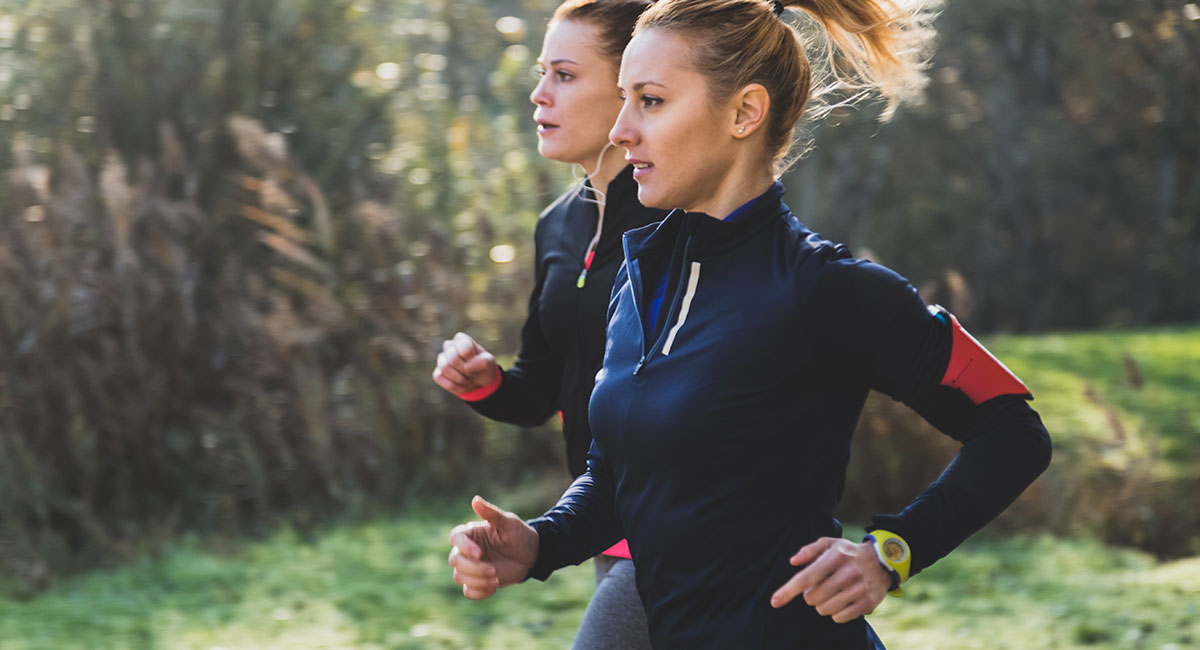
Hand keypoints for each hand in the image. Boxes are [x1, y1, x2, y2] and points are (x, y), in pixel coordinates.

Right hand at [432, 332, 498, 395]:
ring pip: (444, 367)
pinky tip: (461, 384)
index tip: (480, 363)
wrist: (480, 382)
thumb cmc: (483, 367)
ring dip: (460, 378)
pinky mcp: (437, 372)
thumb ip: (482, 361)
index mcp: (461, 339)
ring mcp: (441, 359)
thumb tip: (467, 367)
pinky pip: (439, 377)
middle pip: (452, 358)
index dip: (473, 360)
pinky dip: (454, 385)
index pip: (464, 348)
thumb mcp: (489, 362)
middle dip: (466, 370)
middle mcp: (449, 346)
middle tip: (473, 373)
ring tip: (467, 378)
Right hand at [447, 495, 538, 598]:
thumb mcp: (509, 523)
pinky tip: (493, 587)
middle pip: (454, 560)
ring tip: (496, 578)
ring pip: (459, 577)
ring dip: (477, 580)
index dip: (464, 547)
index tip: (480, 554)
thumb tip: (475, 499)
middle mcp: (467, 549)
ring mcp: (471, 566)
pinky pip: (468, 591)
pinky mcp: (477, 581)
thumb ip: (492, 513)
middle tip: (493, 570)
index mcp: (472, 533)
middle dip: (473, 568)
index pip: (455, 538)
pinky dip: (478, 592)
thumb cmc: (520, 535)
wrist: (532, 555)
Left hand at [769, 537, 890, 622]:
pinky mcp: (869, 602)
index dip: (788, 591)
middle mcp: (848, 572)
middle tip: (820, 587)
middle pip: (813, 597)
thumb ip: (809, 550)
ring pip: (825, 609)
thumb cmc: (848, 553)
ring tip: (831, 594)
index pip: (806, 577)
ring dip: (822, 605)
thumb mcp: (829, 543)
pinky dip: (836, 613)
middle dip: (811, 596)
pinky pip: (840, 618)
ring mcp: (860, 588)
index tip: (774, 601)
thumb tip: (793, 562)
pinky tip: (842, 601)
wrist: (882, 561)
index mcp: (834, 556)